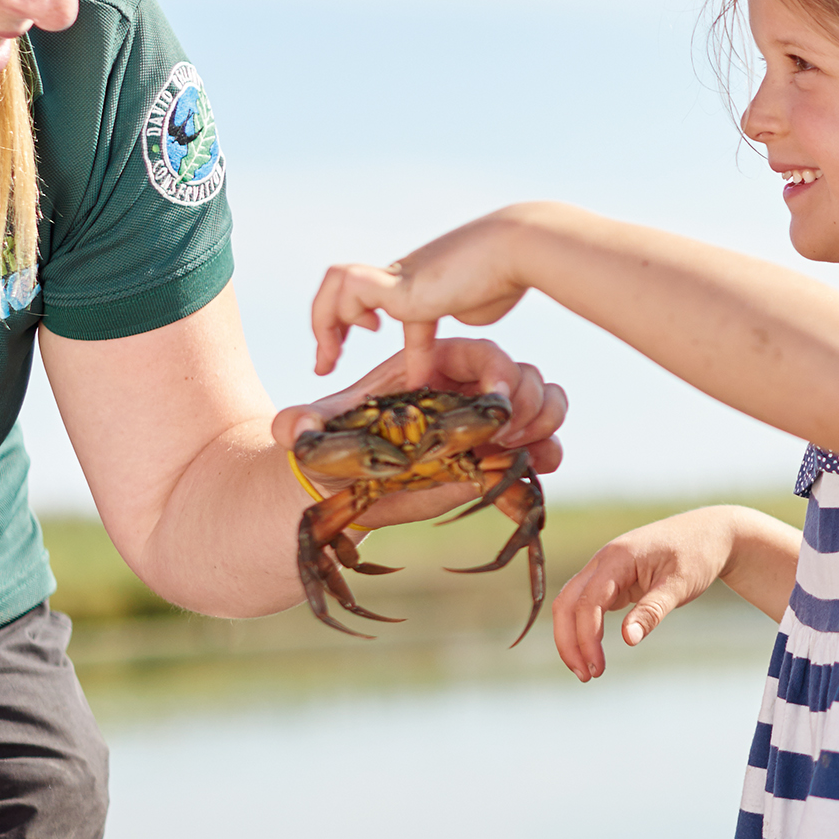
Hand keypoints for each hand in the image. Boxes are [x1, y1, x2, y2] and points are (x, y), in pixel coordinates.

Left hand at [271, 335, 566, 530]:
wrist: (352, 484)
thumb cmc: (340, 447)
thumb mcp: (320, 434)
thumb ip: (302, 424)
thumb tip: (290, 427)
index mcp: (434, 369)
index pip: (481, 353)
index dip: (498, 370)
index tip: (497, 400)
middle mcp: (466, 389)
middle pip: (521, 375)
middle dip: (526, 402)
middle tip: (505, 435)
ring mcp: (487, 420)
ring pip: (542, 398)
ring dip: (545, 419)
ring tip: (520, 448)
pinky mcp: (500, 453)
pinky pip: (544, 439)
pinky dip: (549, 448)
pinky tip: (538, 465)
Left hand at [311, 211, 531, 386]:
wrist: (518, 251)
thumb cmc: (508, 277)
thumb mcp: (477, 306)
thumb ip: (461, 313)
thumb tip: (459, 316)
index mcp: (417, 280)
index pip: (371, 298)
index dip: (354, 324)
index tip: (343, 356)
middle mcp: (401, 273)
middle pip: (342, 285)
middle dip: (325, 324)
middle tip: (325, 364)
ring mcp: (398, 274)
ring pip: (337, 281)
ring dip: (325, 321)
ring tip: (331, 358)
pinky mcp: (399, 283)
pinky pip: (352, 294)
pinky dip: (349, 319)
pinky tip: (373, 333)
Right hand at [551, 508, 741, 678]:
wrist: (710, 532)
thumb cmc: (697, 554)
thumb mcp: (680, 585)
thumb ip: (652, 611)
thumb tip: (627, 640)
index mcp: (618, 557)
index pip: (589, 601)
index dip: (587, 637)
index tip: (597, 667)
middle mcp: (604, 560)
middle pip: (567, 603)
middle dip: (569, 641)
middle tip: (586, 676)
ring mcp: (606, 569)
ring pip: (572, 604)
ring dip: (572, 637)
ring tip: (587, 670)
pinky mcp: (613, 580)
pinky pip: (588, 605)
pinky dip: (586, 628)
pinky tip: (593, 651)